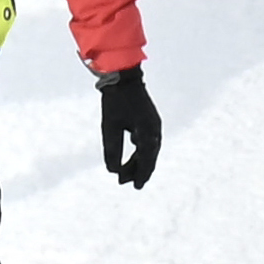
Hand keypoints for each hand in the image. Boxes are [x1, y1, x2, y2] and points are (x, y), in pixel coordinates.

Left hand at [98, 65, 162, 187]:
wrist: (122, 77)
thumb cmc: (115, 101)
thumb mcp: (109, 127)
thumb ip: (111, 149)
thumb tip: (113, 171)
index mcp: (147, 131)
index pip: (146, 159)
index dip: (141, 174)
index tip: (135, 186)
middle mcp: (154, 129)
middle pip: (149, 156)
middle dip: (138, 170)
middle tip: (127, 183)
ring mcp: (153, 124)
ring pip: (148, 149)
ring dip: (139, 162)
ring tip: (127, 173)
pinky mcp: (149, 120)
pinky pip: (148, 141)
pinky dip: (141, 151)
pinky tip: (134, 155)